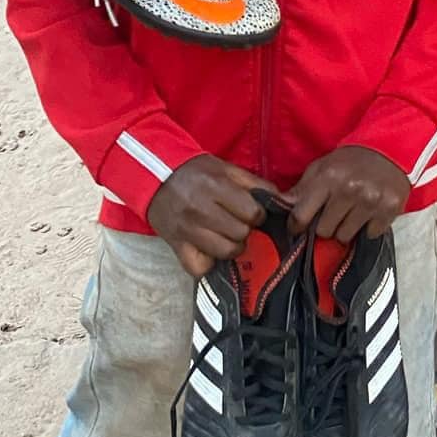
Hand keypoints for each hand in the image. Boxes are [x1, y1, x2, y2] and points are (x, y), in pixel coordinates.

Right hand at [147, 155, 266, 277]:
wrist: (154, 177)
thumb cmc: (195, 171)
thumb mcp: (226, 168)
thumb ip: (255, 183)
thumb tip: (282, 200)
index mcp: (215, 187)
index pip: (252, 213)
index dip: (257, 213)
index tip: (252, 211)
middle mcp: (200, 210)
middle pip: (241, 233)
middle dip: (245, 229)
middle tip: (238, 222)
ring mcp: (187, 231)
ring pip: (225, 251)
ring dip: (233, 246)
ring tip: (228, 236)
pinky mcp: (176, 246)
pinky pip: (199, 268)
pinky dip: (209, 263)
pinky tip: (211, 250)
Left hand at [287, 146, 409, 242]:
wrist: (389, 148)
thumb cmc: (350, 161)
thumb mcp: (322, 168)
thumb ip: (301, 189)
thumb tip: (280, 207)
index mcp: (328, 177)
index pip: (301, 216)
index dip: (297, 225)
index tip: (299, 226)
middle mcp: (350, 190)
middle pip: (324, 231)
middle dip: (326, 225)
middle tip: (335, 213)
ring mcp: (371, 201)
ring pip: (345, 236)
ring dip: (347, 228)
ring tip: (353, 212)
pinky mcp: (390, 209)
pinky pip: (370, 234)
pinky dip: (369, 228)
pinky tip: (370, 212)